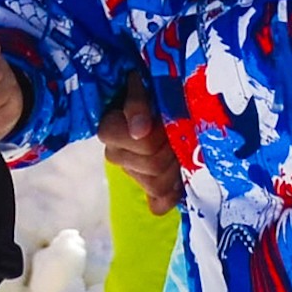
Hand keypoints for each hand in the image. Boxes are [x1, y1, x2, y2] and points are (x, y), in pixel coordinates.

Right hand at [99, 72, 181, 214]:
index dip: (160, 136)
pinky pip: (158, 204)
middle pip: (154, 166)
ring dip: (175, 169)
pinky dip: (172, 195)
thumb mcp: (141, 87)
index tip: (163, 123)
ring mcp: (131, 173)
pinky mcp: (146, 187)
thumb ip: (137, 104)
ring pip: (157, 185)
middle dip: (172, 151)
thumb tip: (140, 131)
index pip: (144, 145)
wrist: (156, 102)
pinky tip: (181, 180)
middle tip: (178, 137)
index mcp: (110, 131)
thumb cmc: (150, 91)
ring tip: (180, 151)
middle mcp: (116, 155)